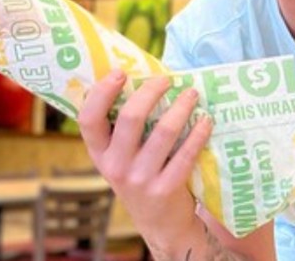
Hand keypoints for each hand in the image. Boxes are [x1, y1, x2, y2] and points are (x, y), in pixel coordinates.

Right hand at [78, 70, 212, 252]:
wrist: (161, 222)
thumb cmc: (143, 175)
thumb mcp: (123, 156)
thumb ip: (125, 127)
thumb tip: (145, 78)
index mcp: (99, 154)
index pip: (87, 119)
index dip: (100, 93)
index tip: (120, 72)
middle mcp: (115, 166)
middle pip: (130, 117)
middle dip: (151, 91)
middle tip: (168, 79)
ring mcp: (140, 180)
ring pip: (164, 131)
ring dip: (181, 107)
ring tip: (192, 94)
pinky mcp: (166, 189)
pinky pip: (186, 153)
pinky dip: (199, 132)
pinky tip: (206, 120)